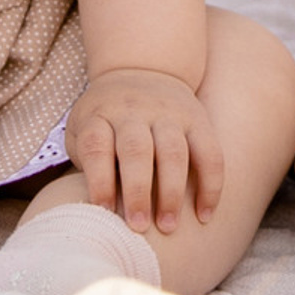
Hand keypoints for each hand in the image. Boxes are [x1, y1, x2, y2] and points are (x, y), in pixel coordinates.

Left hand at [67, 65, 219, 233]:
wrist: (143, 68)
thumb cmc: (106, 118)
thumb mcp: (83, 129)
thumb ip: (87, 162)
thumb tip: (94, 212)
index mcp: (100, 115)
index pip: (96, 146)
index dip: (99, 181)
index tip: (104, 212)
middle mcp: (134, 112)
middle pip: (137, 150)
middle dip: (138, 191)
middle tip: (138, 227)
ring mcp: (169, 113)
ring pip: (174, 152)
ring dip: (172, 192)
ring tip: (168, 227)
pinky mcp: (197, 119)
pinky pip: (210, 152)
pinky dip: (210, 185)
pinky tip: (204, 215)